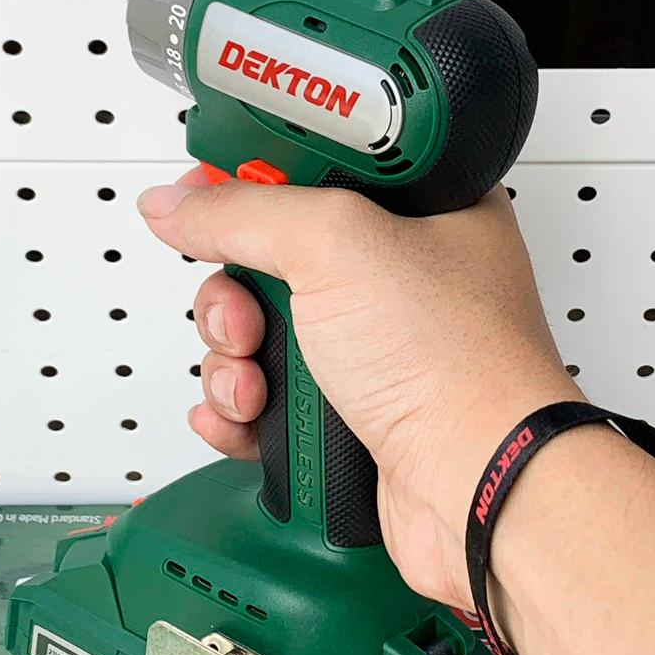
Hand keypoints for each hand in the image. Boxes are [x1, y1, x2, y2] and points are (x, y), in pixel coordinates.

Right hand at [138, 169, 578, 609]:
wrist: (476, 489)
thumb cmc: (455, 366)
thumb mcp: (337, 245)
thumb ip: (244, 211)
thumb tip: (178, 202)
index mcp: (425, 210)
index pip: (318, 165)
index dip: (257, 177)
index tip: (214, 190)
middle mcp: (401, 277)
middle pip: (272, 257)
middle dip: (235, 294)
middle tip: (246, 317)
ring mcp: (375, 349)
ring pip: (262, 333)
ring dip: (234, 360)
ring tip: (255, 383)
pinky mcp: (351, 411)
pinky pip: (268, 396)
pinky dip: (242, 409)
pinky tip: (245, 418)